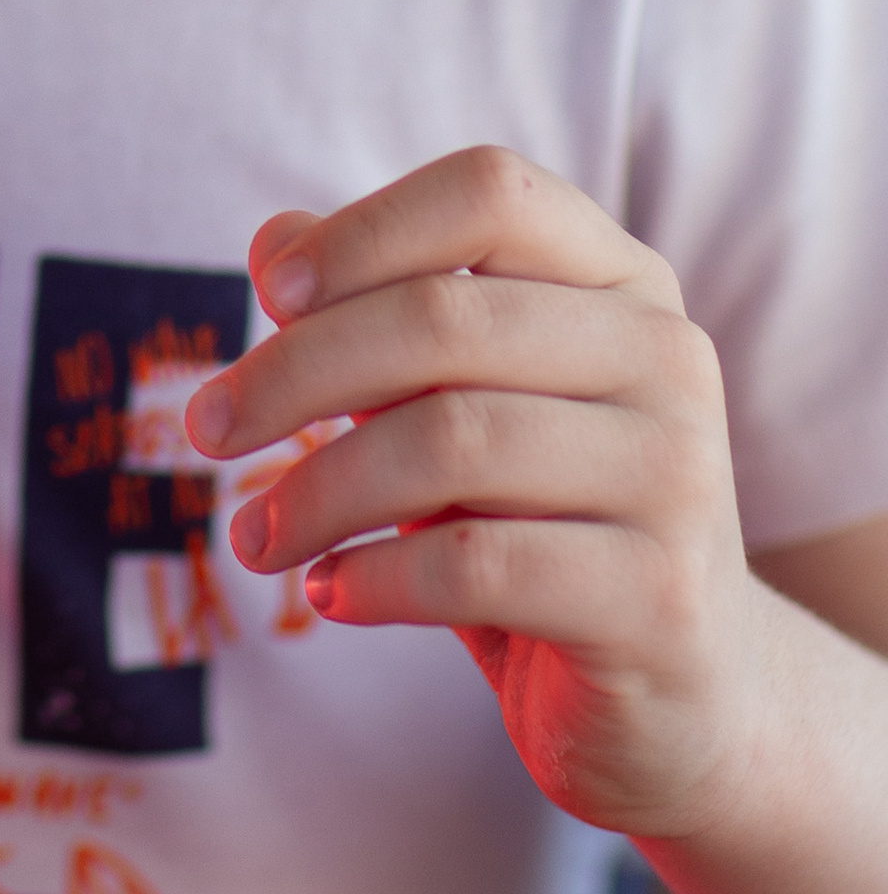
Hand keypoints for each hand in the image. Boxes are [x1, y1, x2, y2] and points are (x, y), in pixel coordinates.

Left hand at [186, 147, 763, 840]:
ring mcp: (679, 477)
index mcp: (623, 283)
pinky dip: (373, 577)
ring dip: (315, 490)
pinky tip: (329, 593)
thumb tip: (270, 237)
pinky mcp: (660, 599)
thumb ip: (377, 315)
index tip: (267, 296)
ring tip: (253, 536)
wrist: (690, 700)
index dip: (364, 232)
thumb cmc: (543, 523)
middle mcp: (667, 359)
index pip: (488, 192)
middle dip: (293, 372)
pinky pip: (475, 565)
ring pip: (448, 442)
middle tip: (203, 428)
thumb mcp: (458, 406)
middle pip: (441, 319)